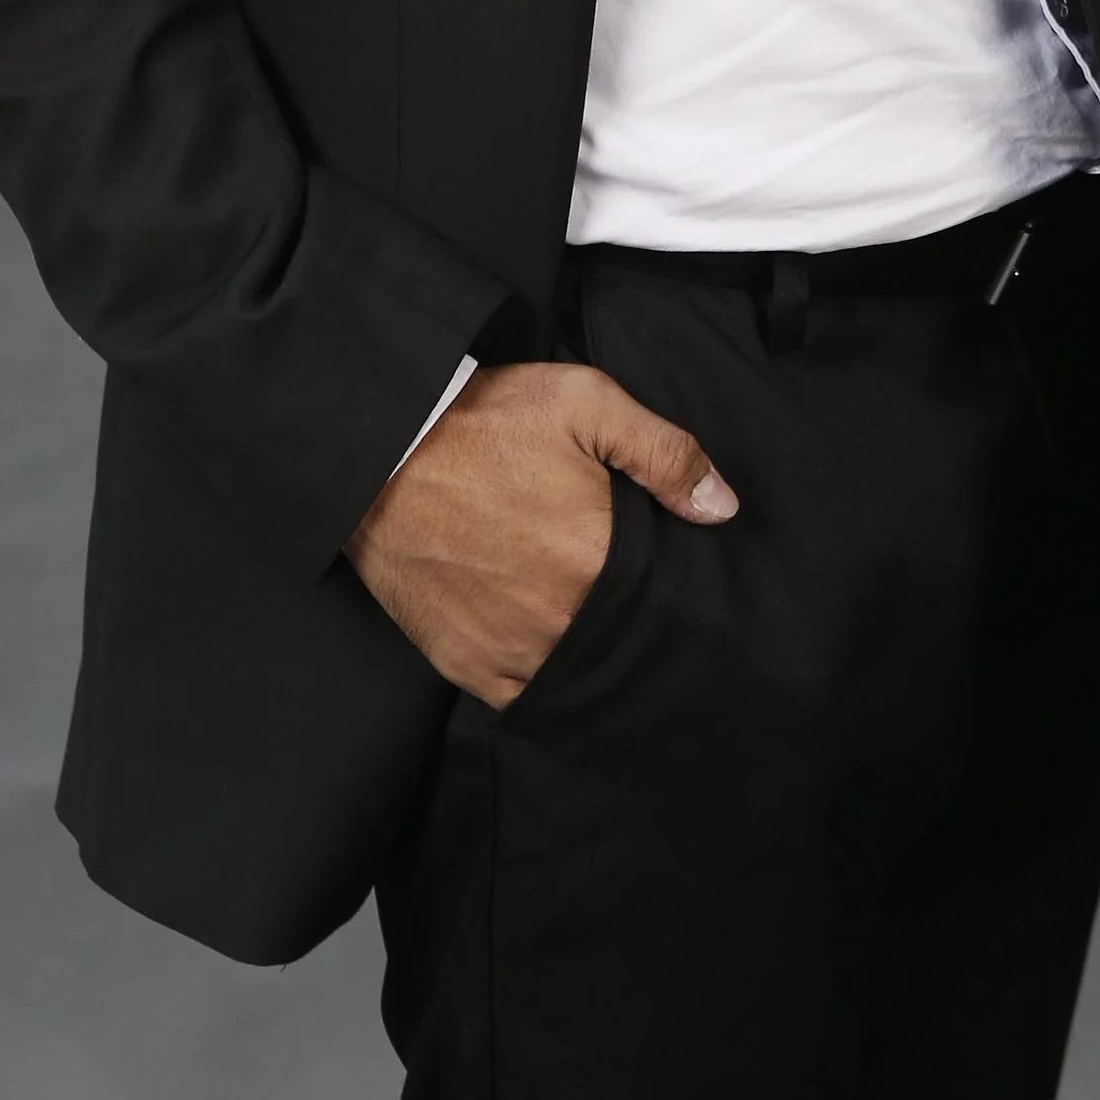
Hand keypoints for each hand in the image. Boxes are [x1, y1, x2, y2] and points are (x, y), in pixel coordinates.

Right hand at [344, 361, 736, 709]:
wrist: (377, 449)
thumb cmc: (483, 422)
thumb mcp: (585, 403)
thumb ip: (663, 453)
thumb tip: (722, 508)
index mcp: (596, 562)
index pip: (663, 603)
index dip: (670, 590)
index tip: (668, 577)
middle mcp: (557, 621)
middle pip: (621, 642)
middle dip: (632, 623)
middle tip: (627, 596)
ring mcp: (509, 649)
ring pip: (575, 675)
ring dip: (588, 656)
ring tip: (589, 622)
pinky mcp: (464, 663)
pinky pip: (522, 695)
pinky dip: (541, 678)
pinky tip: (550, 649)